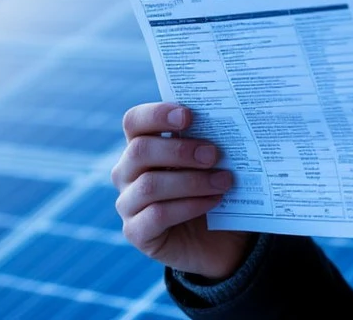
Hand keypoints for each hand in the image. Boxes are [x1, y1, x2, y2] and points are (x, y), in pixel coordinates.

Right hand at [111, 102, 252, 280]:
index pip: (134, 121)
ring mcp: (128, 203)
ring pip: (149, 185)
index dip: (157, 114)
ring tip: (224, 181)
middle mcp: (127, 172)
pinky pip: (157, 215)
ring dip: (192, 181)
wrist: (220, 237)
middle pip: (139, 151)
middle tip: (214, 154)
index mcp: (141, 144)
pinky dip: (189, 206)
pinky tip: (213, 201)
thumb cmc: (214, 187)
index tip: (188, 115)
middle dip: (180, 150)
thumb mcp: (212, 161)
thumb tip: (225, 120)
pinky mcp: (136, 232)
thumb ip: (208, 140)